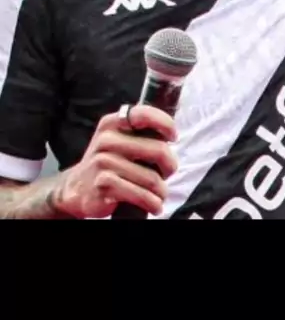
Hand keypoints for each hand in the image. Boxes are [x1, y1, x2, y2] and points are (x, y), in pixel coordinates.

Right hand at [52, 104, 177, 218]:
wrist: (76, 187)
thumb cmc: (108, 162)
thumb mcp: (118, 139)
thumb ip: (140, 132)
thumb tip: (171, 134)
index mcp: (112, 123)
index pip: (144, 114)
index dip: (165, 124)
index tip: (173, 137)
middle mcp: (107, 139)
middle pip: (158, 150)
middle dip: (170, 166)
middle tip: (168, 173)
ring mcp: (103, 162)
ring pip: (152, 178)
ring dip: (161, 191)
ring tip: (159, 194)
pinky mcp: (104, 184)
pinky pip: (141, 195)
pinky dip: (152, 203)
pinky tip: (153, 205)